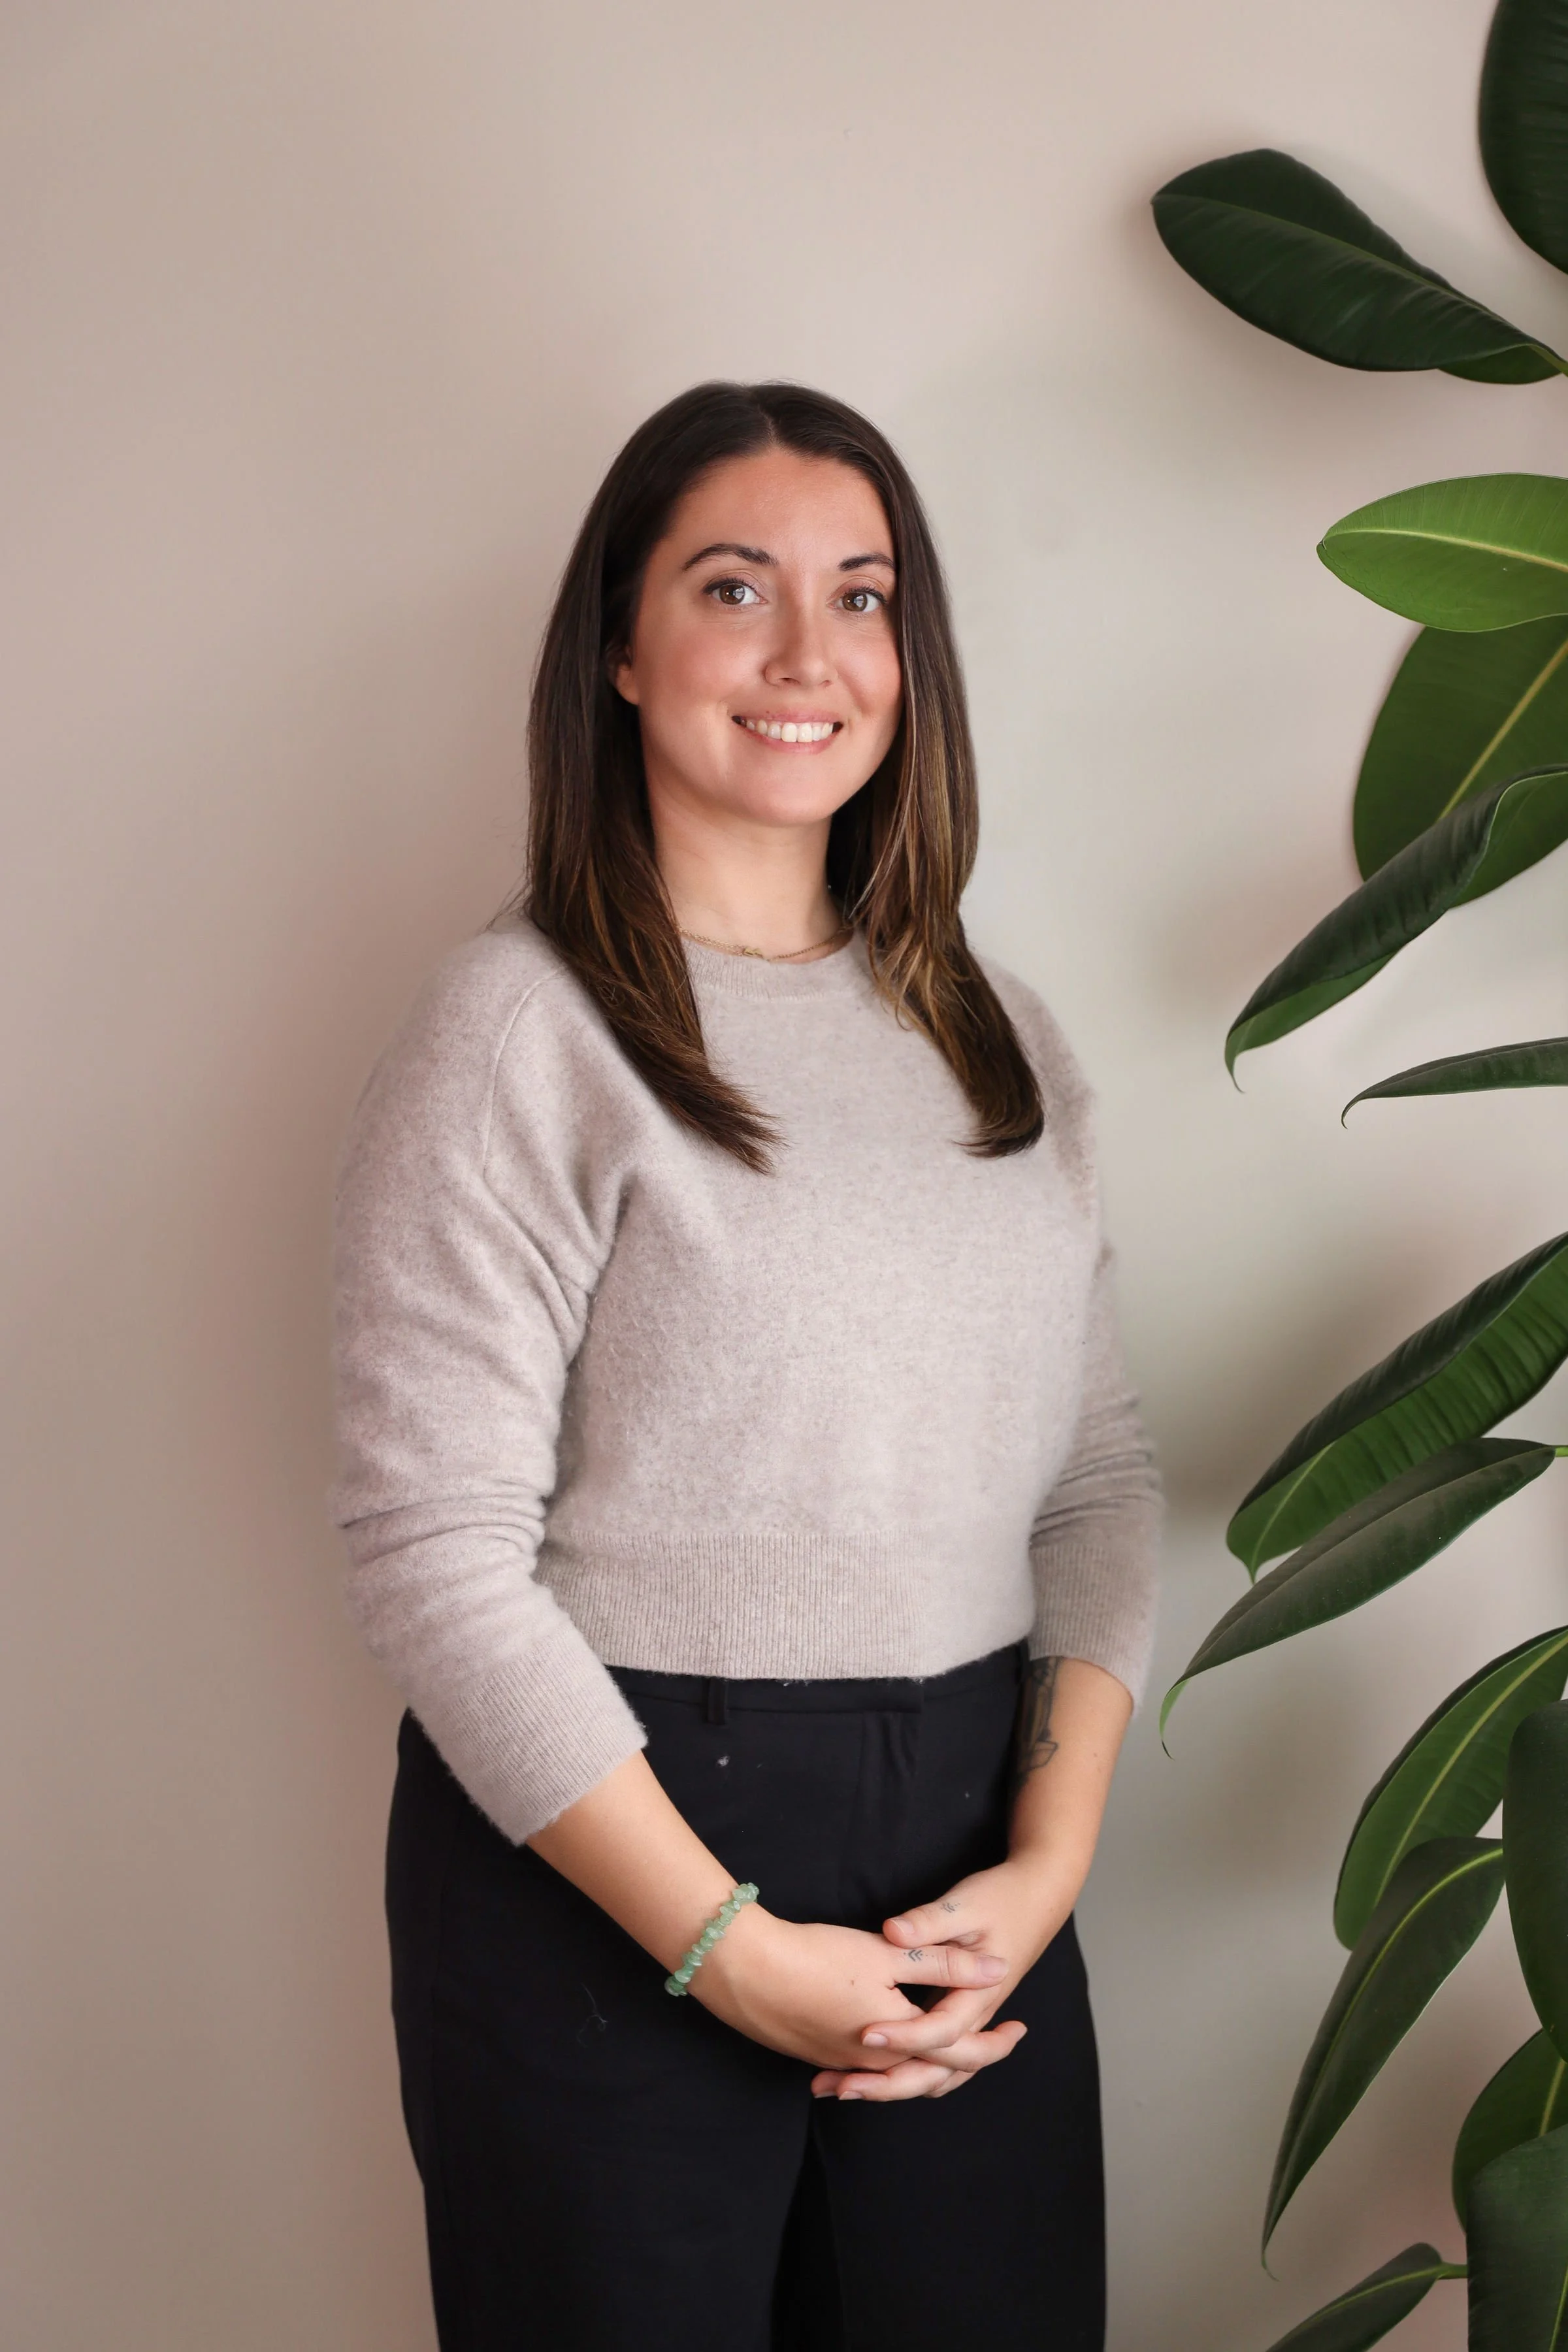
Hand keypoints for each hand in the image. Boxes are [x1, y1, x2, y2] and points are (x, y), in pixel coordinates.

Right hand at [690, 1901, 1009, 2073]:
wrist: (743, 1971)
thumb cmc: (817, 1958)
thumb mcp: (889, 1953)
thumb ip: (944, 1965)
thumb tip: (998, 1970)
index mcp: (900, 2042)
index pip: (961, 2053)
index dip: (994, 2043)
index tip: (1020, 2030)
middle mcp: (873, 2063)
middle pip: (932, 2070)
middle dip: (967, 2056)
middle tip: (998, 2041)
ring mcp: (839, 2062)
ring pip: (896, 2071)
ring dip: (926, 2060)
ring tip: (948, 2046)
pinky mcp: (813, 2052)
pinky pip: (862, 2067)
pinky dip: (886, 2062)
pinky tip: (884, 2046)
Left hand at [808, 1855, 1078, 2102]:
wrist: (1035, 1901)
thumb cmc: (1000, 1900)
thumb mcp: (965, 1905)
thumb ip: (929, 1922)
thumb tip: (893, 1932)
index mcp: (978, 1994)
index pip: (941, 2030)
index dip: (903, 2036)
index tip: (865, 2035)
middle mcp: (975, 2018)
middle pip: (938, 2071)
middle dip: (889, 2084)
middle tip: (842, 2088)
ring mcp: (968, 2022)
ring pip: (937, 2073)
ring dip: (894, 2085)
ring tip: (845, 2088)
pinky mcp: (958, 2016)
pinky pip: (936, 2060)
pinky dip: (906, 2071)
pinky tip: (869, 2069)